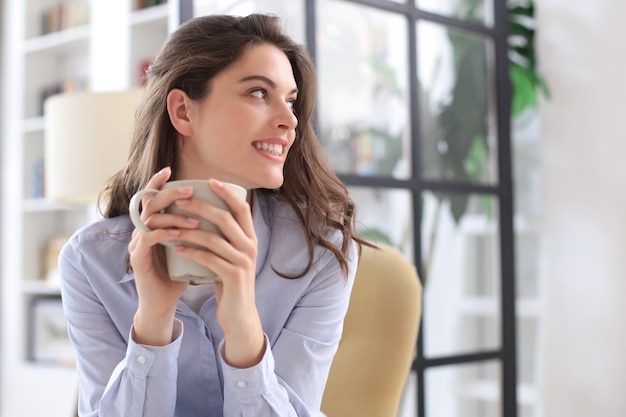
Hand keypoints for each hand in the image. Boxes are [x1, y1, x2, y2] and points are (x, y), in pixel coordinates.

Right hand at [128, 167, 197, 345]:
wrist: (162, 303)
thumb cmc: (177, 273)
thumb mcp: (188, 246)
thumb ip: (195, 229)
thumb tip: (220, 212)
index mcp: (152, 224)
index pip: (150, 197)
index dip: (157, 182)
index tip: (170, 170)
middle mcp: (141, 230)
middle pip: (148, 202)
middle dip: (169, 194)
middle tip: (189, 192)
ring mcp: (136, 243)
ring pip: (149, 219)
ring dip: (172, 217)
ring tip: (194, 221)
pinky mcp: (136, 258)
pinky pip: (147, 239)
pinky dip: (163, 234)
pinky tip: (178, 235)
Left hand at [172, 179, 264, 366]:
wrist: (240, 315)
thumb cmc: (230, 282)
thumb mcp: (232, 256)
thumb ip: (226, 237)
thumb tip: (208, 212)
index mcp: (251, 238)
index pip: (242, 208)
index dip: (227, 193)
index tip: (210, 180)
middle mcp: (250, 247)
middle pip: (226, 219)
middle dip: (202, 206)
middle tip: (181, 199)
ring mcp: (243, 262)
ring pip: (214, 238)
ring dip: (190, 230)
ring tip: (172, 224)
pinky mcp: (233, 277)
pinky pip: (209, 259)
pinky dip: (191, 252)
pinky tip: (176, 248)